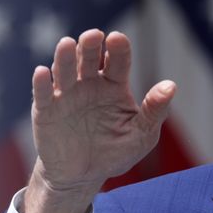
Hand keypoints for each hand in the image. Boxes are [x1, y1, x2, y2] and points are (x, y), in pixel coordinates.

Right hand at [24, 29, 176, 212]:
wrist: (83, 177)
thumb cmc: (115, 152)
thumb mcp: (141, 135)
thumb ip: (154, 111)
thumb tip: (171, 86)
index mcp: (113, 85)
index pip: (117, 61)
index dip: (117, 49)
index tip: (117, 39)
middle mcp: (88, 84)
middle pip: (88, 58)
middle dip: (90, 45)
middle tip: (93, 35)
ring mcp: (66, 94)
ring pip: (64, 70)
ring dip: (64, 57)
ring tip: (67, 44)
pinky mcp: (46, 110)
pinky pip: (43, 94)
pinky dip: (42, 83)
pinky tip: (43, 73)